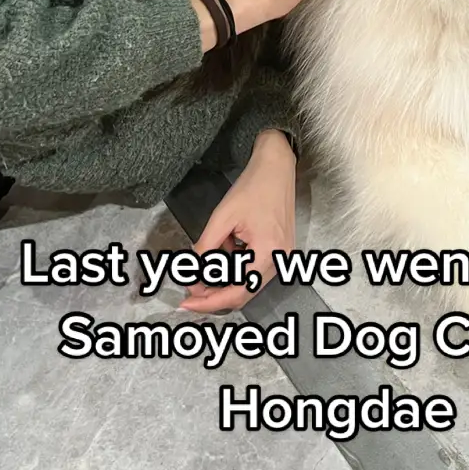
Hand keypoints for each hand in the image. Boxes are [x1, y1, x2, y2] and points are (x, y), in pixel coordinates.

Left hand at [178, 129, 295, 312]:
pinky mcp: (280, 251)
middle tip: (190, 288)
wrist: (276, 167)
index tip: (186, 302)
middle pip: (243, 292)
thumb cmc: (253, 187)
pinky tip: (225, 245)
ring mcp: (282, 257)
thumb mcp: (223, 216)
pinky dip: (236, 264)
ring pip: (248, 282)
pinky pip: (254, 268)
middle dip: (215, 292)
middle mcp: (280, 261)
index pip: (237, 292)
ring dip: (225, 275)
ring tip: (208, 256)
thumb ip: (206, 247)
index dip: (209, 302)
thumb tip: (191, 271)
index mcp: (268, 253)